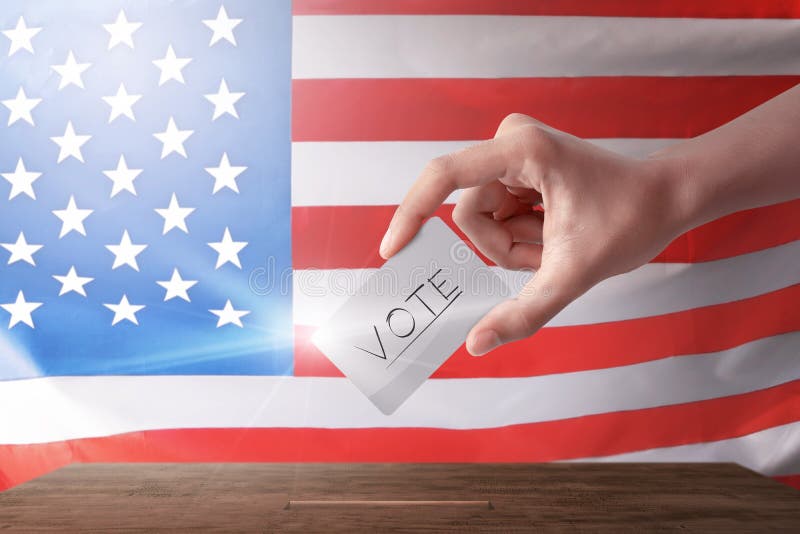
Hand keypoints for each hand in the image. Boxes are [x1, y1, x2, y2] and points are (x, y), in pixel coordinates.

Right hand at [379, 113, 688, 355]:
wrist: (666, 199)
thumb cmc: (629, 223)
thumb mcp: (573, 274)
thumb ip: (523, 313)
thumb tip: (474, 345)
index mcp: (522, 150)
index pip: (444, 177)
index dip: (411, 214)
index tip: (392, 252)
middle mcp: (510, 142)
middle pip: (469, 215)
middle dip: (504, 248)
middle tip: (547, 254)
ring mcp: (511, 154)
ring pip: (480, 220)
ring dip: (515, 245)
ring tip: (555, 244)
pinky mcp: (514, 167)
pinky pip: (495, 215)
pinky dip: (520, 238)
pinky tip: (552, 233)